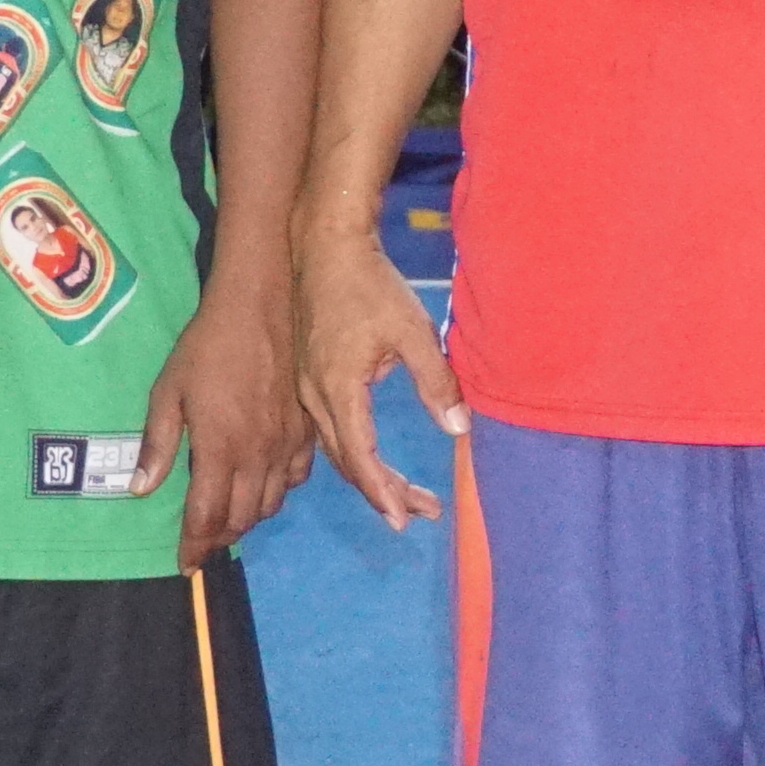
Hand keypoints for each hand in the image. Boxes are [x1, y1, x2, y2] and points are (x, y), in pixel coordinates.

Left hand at [134, 274, 310, 568]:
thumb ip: (157, 444)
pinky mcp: (305, 431)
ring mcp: (287, 444)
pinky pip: (297, 479)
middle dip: (219, 537)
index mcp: (221, 447)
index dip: (195, 545)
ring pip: (271, 503)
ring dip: (247, 518)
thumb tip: (140, 489)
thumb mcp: (168, 391)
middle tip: (202, 542)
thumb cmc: (206, 346)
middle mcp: (258, 455)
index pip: (208, 515)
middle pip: (242, 517)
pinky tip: (262, 485)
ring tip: (227, 518)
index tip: (185, 563)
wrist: (260, 307)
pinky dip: (277, 492)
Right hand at [297, 226, 460, 530]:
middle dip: (383, 492)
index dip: (383, 491)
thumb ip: (436, 382)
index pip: (360, 456)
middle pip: (347, 461)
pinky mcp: (307, 377)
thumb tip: (458, 430)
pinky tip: (371, 460)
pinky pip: (327, 429)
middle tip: (420, 514)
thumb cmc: (370, 284)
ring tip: (407, 497)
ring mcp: (306, 387)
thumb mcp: (413, 331)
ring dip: (369, 475)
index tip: (404, 519)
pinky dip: (352, 452)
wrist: (323, 245)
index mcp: (337, 388)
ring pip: (335, 448)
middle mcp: (314, 395)